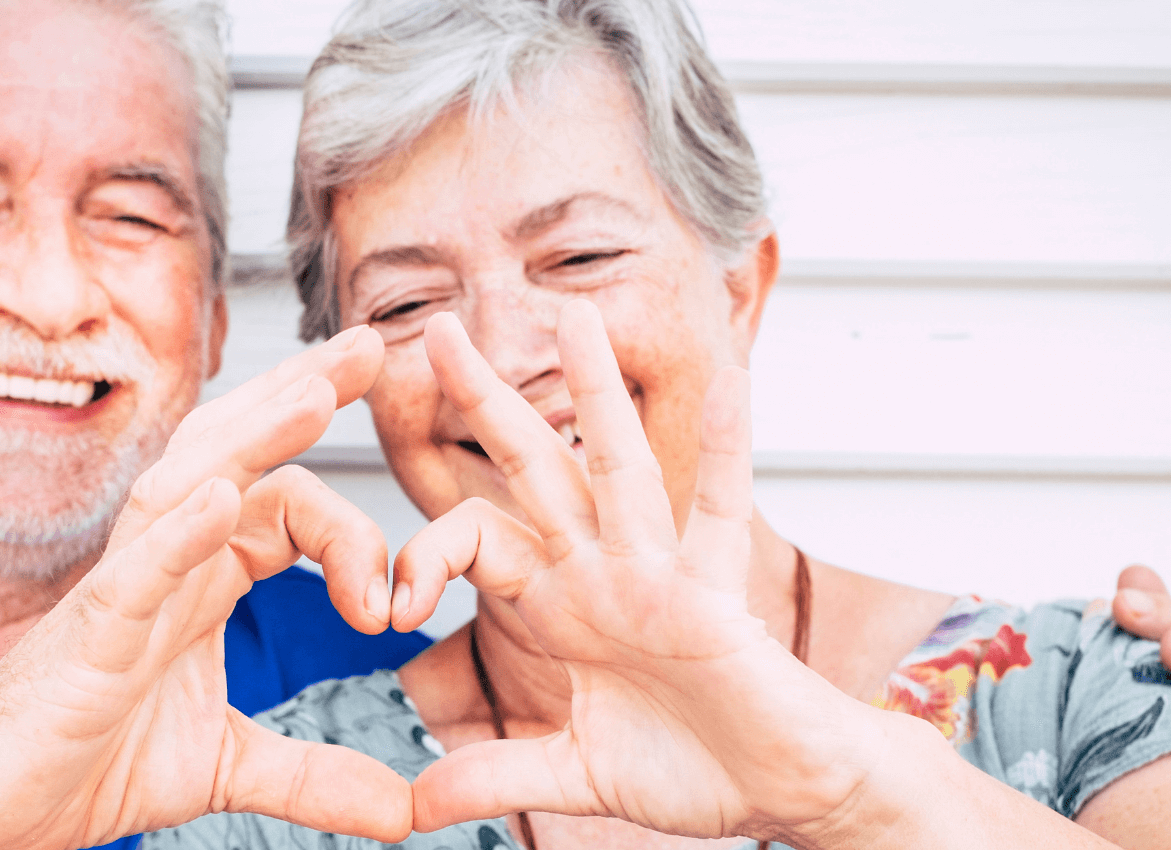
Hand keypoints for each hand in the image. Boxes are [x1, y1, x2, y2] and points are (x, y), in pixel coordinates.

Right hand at [0, 326, 418, 849]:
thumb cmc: (79, 766)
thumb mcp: (223, 767)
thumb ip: (313, 776)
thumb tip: (402, 810)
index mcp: (197, 581)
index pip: (283, 507)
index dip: (352, 535)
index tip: (394, 607)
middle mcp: (161, 566)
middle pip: (236, 455)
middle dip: (303, 395)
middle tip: (375, 343)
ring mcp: (118, 594)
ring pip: (186, 486)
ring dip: (253, 438)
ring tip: (315, 393)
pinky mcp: (85, 640)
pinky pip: (133, 572)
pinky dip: (179, 533)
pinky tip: (222, 498)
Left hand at [398, 304, 908, 845]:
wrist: (782, 794)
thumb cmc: (695, 768)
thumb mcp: (573, 772)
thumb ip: (496, 776)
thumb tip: (414, 807)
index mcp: (563, 604)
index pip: (476, 542)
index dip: (425, 558)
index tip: (388, 610)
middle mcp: (603, 571)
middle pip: (531, 468)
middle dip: (484, 399)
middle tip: (435, 328)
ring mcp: (659, 575)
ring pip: (618, 466)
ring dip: (596, 390)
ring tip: (573, 313)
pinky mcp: (713, 598)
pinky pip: (720, 513)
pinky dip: (727, 450)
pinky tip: (731, 382)